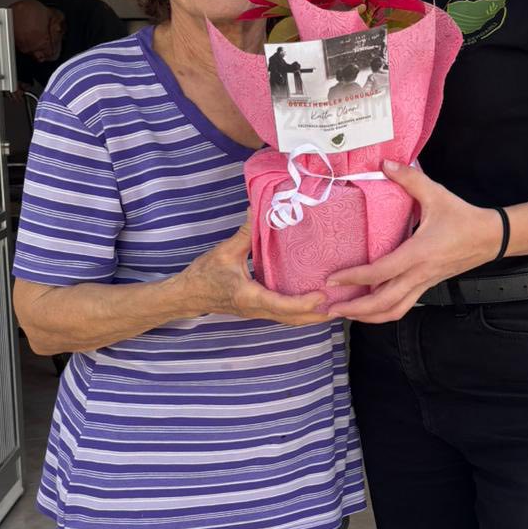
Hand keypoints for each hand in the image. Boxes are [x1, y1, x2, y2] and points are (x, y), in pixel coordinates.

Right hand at [180, 222, 330, 327]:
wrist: (187, 295)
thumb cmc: (203, 275)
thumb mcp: (224, 252)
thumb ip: (244, 233)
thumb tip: (257, 209)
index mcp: (249, 296)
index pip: (282, 305)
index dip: (304, 303)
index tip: (322, 296)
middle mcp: (256, 308)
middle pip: (291, 318)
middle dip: (315, 315)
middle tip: (340, 308)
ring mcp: (256, 312)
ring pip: (287, 319)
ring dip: (309, 316)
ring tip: (332, 307)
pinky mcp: (256, 310)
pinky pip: (281, 314)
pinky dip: (298, 312)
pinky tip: (310, 303)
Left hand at [327, 162, 502, 324]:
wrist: (491, 238)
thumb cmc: (464, 217)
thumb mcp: (436, 194)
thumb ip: (410, 179)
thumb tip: (385, 164)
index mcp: (418, 253)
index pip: (381, 272)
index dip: (355, 277)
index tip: (333, 278)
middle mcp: (419, 274)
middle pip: (383, 302)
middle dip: (355, 309)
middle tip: (331, 308)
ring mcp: (424, 283)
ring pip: (394, 310)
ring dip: (368, 316)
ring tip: (346, 314)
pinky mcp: (427, 286)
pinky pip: (403, 306)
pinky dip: (384, 312)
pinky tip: (370, 309)